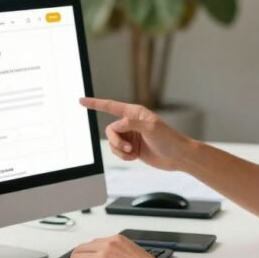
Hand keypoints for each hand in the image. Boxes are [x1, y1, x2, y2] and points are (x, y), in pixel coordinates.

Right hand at [79, 97, 194, 171]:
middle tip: (128, 148)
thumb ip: (131, 123)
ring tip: (133, 154)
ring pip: (112, 142)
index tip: (81, 101)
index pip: (110, 106)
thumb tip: (117, 125)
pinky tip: (134, 157)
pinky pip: (117, 151)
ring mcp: (130, 136)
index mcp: (134, 113)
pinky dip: (123, 156)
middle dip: (116, 141)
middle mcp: (131, 122)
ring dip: (120, 150)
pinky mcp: (131, 148)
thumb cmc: (168, 139)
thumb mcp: (151, 128)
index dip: (95, 104)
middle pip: (110, 130)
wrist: (177, 156)